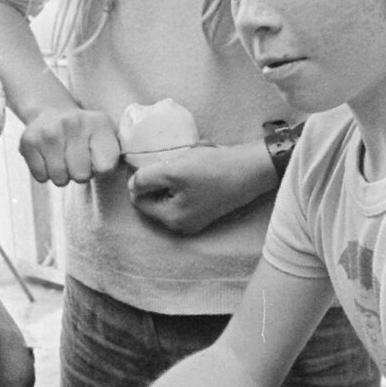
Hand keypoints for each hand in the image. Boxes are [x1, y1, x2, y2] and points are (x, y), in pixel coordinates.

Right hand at [19, 106, 119, 185]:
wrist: (49, 110)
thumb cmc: (83, 131)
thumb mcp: (105, 134)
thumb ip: (113, 153)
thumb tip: (113, 173)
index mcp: (98, 123)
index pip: (105, 167)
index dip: (101, 170)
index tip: (97, 161)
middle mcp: (72, 124)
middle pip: (81, 176)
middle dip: (80, 174)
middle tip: (77, 161)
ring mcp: (48, 133)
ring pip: (59, 179)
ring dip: (62, 175)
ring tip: (63, 159)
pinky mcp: (28, 142)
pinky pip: (40, 176)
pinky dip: (44, 173)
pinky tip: (48, 157)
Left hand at [127, 142, 272, 234]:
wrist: (254, 168)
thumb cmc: (213, 169)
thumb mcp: (172, 170)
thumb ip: (144, 179)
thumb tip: (132, 187)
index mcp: (172, 220)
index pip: (139, 200)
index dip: (143, 178)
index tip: (161, 163)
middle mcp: (182, 225)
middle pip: (155, 195)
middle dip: (163, 175)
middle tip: (180, 161)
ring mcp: (195, 217)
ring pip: (170, 189)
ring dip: (177, 171)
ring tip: (193, 161)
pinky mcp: (207, 206)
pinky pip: (186, 188)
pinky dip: (190, 172)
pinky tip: (202, 162)